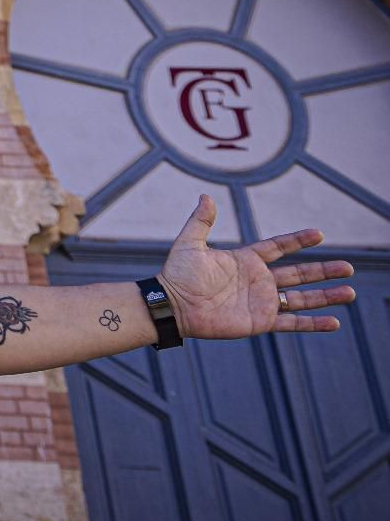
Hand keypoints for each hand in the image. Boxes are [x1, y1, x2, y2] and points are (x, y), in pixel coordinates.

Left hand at [159, 195, 355, 338]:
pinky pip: (292, 323)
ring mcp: (261, 302)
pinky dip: (312, 323)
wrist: (171, 305)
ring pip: (301, 298)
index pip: (278, 247)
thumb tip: (206, 196)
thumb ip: (201, 221)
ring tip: (350, 292)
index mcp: (245, 260)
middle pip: (299, 273)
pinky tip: (333, 322)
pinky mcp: (260, 321)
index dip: (297, 240)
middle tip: (349, 267)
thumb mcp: (189, 243)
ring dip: (325, 296)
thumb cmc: (177, 275)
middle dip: (323, 270)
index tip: (319, 233)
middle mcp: (258, 281)